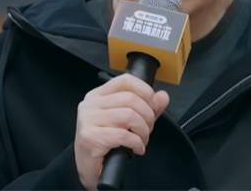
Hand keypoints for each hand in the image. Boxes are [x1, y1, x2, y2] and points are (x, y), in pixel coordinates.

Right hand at [74, 73, 169, 189]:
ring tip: (142, 140)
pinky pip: (123, 135)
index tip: (152, 105)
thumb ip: (146, 108)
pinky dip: (137, 143)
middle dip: (147, 116)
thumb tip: (162, 97)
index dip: (145, 91)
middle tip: (147, 129)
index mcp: (98, 95)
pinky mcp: (90, 137)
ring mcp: (88, 120)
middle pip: (130, 99)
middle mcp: (90, 104)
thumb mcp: (128, 122)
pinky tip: (136, 149)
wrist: (88, 169)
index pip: (125, 80)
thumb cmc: (105, 144)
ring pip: (129, 115)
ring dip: (143, 131)